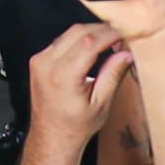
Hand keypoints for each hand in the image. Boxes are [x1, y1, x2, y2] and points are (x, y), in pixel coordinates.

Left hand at [26, 23, 132, 151]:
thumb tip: (126, 54)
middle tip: (120, 37)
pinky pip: (60, 42)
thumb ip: (113, 75)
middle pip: (77, 32)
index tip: (125, 34)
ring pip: (67, 34)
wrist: (51, 135)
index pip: (88, 42)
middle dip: (101, 30)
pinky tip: (93, 47)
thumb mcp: (101, 104)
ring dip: (90, 34)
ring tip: (110, 42)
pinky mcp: (37, 60)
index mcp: (62, 76)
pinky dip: (78, 40)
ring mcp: (39, 61)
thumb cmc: (75, 126)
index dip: (109, 34)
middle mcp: (46, 64)